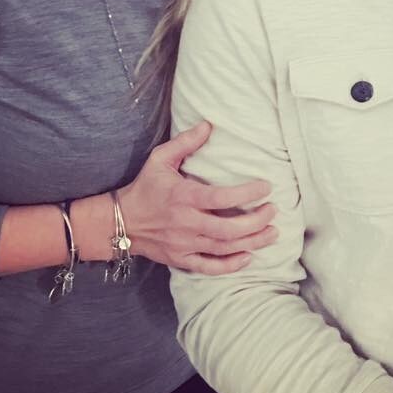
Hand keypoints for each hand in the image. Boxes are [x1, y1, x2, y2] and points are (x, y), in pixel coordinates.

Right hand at [118, 121, 276, 273]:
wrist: (118, 222)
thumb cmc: (145, 187)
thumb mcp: (160, 159)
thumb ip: (185, 142)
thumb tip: (208, 125)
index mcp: (183, 197)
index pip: (220, 198)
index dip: (246, 194)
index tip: (266, 187)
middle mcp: (185, 223)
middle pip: (227, 229)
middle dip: (256, 222)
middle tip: (273, 211)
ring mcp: (183, 245)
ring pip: (223, 249)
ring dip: (252, 242)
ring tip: (272, 233)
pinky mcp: (180, 260)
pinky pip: (208, 267)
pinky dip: (230, 266)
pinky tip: (248, 257)